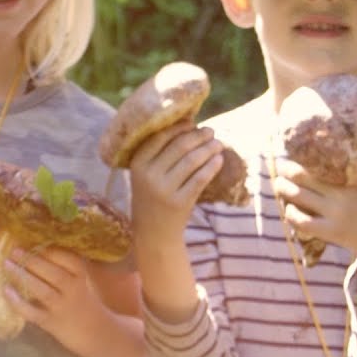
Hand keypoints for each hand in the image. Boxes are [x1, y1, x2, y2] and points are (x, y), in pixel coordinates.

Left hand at [2, 245, 101, 348]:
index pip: (70, 260)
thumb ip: (65, 268)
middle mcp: (74, 291)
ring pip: (43, 291)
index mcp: (82, 278)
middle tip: (14, 250)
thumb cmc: (85, 303)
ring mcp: (63, 308)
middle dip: (33, 260)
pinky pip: (33, 313)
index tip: (34, 240)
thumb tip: (36, 247)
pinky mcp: (52, 324)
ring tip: (7, 264)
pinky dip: (18, 302)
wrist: (99, 335)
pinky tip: (6, 290)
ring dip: (24, 277)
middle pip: (54, 274)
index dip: (51, 250)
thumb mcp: (82, 282)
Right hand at [128, 121, 223, 240]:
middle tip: (211, 131)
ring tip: (218, 144)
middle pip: (180, 146)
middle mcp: (149, 175)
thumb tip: (187, 123)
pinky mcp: (180, 202)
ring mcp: (165, 190)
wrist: (153, 233)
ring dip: (209, 149)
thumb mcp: (145, 175)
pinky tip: (219, 160)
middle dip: (198, 136)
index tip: (193, 123)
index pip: (161, 137)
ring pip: (192, 161)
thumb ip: (158, 153)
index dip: (180, 128)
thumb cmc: (151, 197)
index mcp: (137, 164)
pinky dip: (212, 166)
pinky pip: (200, 178)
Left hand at [271, 158, 356, 286]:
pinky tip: (289, 209)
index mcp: (356, 176)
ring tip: (279, 183)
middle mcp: (346, 194)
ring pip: (298, 196)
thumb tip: (350, 136)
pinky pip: (302, 222)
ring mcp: (339, 214)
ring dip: (283, 188)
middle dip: (286, 169)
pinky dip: (290, 214)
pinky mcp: (333, 232)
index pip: (321, 159)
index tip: (294, 149)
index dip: (302, 154)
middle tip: (281, 165)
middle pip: (303, 176)